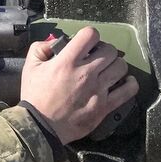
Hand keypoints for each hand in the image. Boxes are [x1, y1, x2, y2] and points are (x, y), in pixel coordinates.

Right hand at [20, 27, 137, 143]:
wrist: (40, 127)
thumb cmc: (35, 96)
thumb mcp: (30, 67)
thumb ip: (41, 48)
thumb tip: (55, 41)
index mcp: (68, 61)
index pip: (90, 34)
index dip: (90, 35)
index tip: (87, 42)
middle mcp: (86, 73)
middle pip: (110, 50)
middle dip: (104, 50)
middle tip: (98, 57)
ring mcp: (98, 90)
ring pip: (121, 67)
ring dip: (116, 65)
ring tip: (109, 69)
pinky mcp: (105, 106)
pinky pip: (128, 91)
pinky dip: (130, 84)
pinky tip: (125, 81)